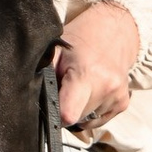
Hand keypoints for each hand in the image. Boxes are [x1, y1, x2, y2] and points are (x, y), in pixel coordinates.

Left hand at [55, 0, 140, 135]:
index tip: (51, 106)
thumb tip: (28, 98)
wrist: (114, 31)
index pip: (67, 115)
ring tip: (80, 87)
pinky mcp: (123, 103)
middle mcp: (106, 88)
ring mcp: (117, 97)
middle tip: (65, 87)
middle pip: (75, 119)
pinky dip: (91, 110)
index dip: (54, 116)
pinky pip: (98, 120)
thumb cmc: (79, 41)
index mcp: (86, 74)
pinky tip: (91, 91)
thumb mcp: (56, 50)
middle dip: (66, 108)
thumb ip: (44, 75)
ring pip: (86, 120)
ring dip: (79, 109)